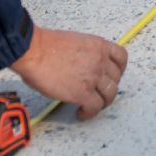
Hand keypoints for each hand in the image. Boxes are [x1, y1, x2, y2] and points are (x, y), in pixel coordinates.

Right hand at [10, 26, 127, 120]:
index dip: (119, 69)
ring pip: (109, 95)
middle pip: (116, 79)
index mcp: (98, 45)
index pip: (121, 57)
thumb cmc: (45, 45)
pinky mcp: (83, 93)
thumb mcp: (75, 42)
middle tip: (98, 93)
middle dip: (108, 87)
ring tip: (91, 106)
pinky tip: (80, 113)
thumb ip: (85, 55)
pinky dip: (89, 113)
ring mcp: (93, 77)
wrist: (34, 51)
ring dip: (102, 102)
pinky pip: (95, 107)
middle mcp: (100, 61)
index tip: (112, 75)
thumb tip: (82, 68)